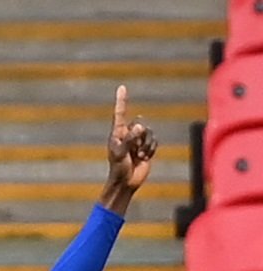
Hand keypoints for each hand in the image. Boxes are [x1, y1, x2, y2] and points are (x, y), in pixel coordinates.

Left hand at [100, 85, 156, 214]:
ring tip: (138, 156)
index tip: (122, 87)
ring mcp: (137, 141)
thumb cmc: (118, 169)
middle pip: (139, 124)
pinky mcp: (146, 148)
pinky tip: (144, 158)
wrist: (126, 183)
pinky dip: (151, 149)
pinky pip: (154, 141)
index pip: (120, 114)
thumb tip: (140, 126)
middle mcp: (128, 134)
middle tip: (134, 151)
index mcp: (117, 134)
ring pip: (148, 132)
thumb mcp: (121, 154)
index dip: (122, 101)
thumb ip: (129, 139)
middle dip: (140, 136)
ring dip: (145, 145)